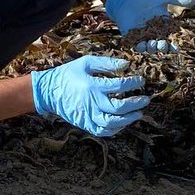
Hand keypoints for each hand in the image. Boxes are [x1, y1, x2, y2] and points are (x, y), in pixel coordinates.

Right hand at [31, 55, 147, 137]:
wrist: (48, 92)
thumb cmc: (68, 74)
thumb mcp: (86, 62)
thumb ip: (106, 63)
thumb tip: (126, 64)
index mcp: (92, 86)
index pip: (119, 86)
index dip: (133, 83)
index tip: (141, 81)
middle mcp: (91, 103)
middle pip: (118, 108)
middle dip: (135, 104)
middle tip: (145, 99)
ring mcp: (88, 116)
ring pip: (112, 123)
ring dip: (128, 119)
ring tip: (139, 114)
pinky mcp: (85, 124)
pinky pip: (103, 131)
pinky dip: (115, 129)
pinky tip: (124, 123)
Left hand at [104, 0, 194, 50]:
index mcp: (163, 27)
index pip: (170, 41)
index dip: (173, 47)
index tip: (176, 48)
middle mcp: (154, 34)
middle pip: (160, 46)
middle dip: (162, 48)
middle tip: (162, 44)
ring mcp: (142, 36)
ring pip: (148, 48)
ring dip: (151, 49)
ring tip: (152, 43)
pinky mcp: (131, 36)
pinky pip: (136, 46)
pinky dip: (139, 47)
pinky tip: (141, 44)